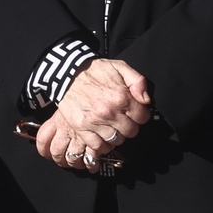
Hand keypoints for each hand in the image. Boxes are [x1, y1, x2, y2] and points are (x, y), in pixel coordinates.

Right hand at [32, 58, 152, 171]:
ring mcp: (95, 122)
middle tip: (122, 118)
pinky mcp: (81, 128)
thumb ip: (138, 81)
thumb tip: (146, 100)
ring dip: (117, 135)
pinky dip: (103, 145)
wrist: (67, 73)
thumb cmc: (94, 70)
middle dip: (130, 125)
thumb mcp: (120, 67)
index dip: (140, 114)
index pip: (143, 117)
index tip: (134, 111)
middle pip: (131, 132)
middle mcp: (109, 112)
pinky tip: (103, 136)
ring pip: (116, 140)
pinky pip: (98, 146)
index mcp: (121, 97)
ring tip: (112, 126)